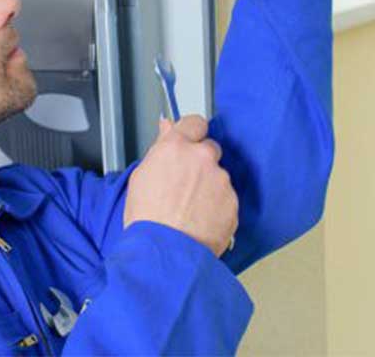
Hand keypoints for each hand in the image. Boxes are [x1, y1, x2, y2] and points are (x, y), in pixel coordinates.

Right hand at [123, 115, 238, 257]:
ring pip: (218, 176)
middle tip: (186, 184)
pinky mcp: (232, 202)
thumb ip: (160, 148)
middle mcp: (202, 158)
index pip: (195, 122)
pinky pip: (227, 198)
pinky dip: (217, 207)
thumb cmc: (147, 218)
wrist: (165, 252)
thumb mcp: (142, 176)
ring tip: (190, 209)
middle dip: (201, 162)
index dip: (192, 132)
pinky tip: (201, 220)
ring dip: (210, 186)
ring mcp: (220, 180)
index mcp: (176, 147)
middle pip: (210, 149)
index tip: (190, 142)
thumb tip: (167, 127)